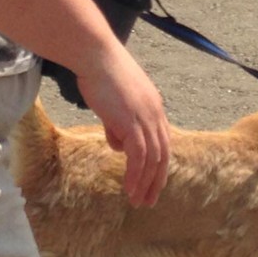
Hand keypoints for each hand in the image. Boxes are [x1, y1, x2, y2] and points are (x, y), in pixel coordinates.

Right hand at [74, 44, 171, 206]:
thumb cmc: (98, 73)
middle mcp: (155, 113)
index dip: (158, 163)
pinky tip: (130, 189)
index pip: (162, 140)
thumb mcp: (112, 102)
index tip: (152, 181)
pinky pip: (139, 157)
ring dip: (146, 183)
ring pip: (152, 159)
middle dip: (157, 179)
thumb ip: (117, 123)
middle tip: (149, 199)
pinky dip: (136, 176)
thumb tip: (117, 144)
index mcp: (154, 106)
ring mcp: (145, 118)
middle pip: (163, 153)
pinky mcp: (132, 122)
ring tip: (138, 201)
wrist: (95, 55)